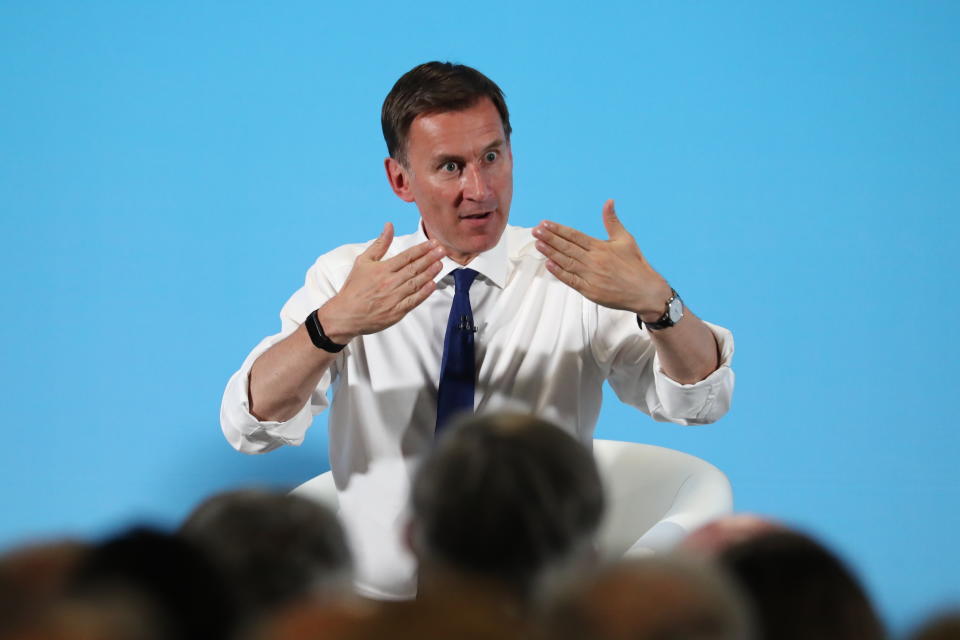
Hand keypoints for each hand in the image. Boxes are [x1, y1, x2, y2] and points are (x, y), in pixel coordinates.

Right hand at [317, 222, 444, 342]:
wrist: (346, 314)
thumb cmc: (354, 288)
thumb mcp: (363, 261)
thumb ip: (379, 244)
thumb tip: (389, 226)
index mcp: (382, 269)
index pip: (407, 256)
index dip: (422, 249)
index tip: (433, 243)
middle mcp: (390, 282)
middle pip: (414, 268)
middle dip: (430, 258)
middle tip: (442, 250)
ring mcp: (394, 298)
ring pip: (416, 283)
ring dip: (430, 273)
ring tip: (440, 264)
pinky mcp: (396, 311)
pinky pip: (414, 301)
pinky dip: (424, 293)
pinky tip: (432, 284)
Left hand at [533, 200, 671, 320]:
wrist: (645, 291)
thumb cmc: (635, 265)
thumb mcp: (625, 239)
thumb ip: (612, 221)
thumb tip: (608, 201)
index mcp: (601, 247)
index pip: (575, 236)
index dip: (559, 229)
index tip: (545, 223)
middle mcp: (594, 260)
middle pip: (567, 247)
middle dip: (550, 238)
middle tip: (535, 231)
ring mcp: (591, 276)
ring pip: (566, 262)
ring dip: (551, 253)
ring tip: (538, 244)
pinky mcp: (590, 291)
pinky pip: (571, 280)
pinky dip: (559, 272)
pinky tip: (549, 264)